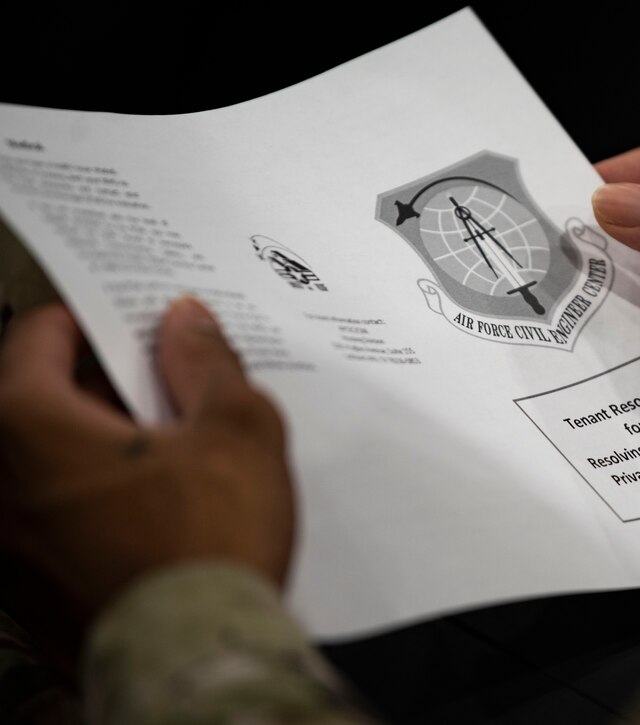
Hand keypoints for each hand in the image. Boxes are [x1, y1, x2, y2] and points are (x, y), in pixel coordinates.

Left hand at [0, 298, 293, 658]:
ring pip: (44, 458)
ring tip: (168, 449)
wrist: (198, 656)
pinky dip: (91, 493)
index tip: (132, 326)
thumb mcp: (234, 428)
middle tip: (162, 385)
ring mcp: (4, 542)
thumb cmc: (208, 545)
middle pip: (35, 398)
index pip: (38, 337)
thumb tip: (186, 323)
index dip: (96, 320)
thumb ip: (204, 362)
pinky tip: (154, 506)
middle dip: (100, 383)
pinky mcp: (26, 585)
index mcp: (25, 427)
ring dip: (96, 440)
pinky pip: (51, 512)